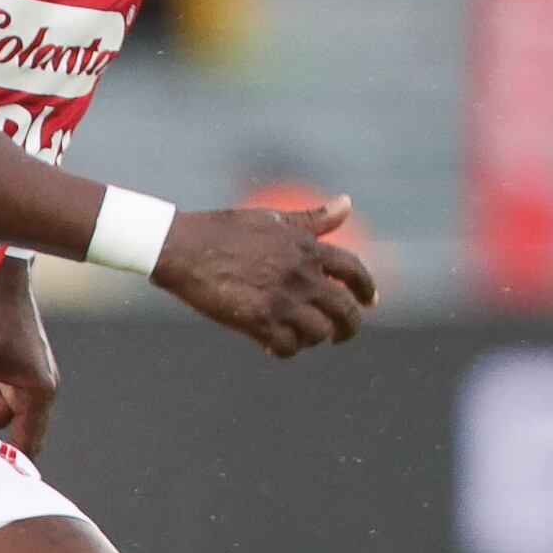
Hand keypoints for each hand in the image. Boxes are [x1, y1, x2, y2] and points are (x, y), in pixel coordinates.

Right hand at [154, 196, 379, 358]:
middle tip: (342, 334)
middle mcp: (301, 274)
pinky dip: (284, 349)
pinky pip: (288, 347)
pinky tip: (272, 345)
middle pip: (345, 311)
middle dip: (349, 327)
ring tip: (301, 336)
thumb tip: (347, 203)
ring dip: (313, 339)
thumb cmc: (224, 230)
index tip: (369, 302)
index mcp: (306, 247)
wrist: (183, 249)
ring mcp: (282, 300)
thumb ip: (313, 218)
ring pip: (319, 333)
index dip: (366, 289)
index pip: (354, 270)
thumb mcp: (273, 219)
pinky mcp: (260, 322)